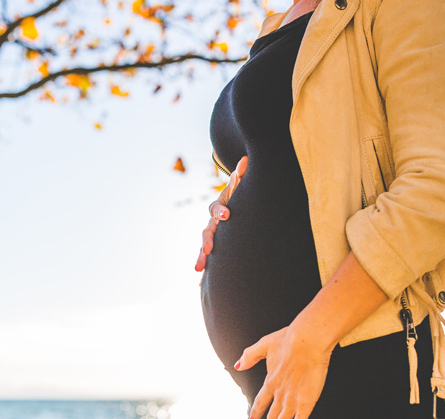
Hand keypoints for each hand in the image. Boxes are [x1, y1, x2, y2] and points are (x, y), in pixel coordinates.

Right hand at [194, 155, 247, 272]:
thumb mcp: (240, 187)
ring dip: (201, 258)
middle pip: (206, 231)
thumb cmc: (239, 197)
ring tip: (198, 270)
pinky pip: (209, 261)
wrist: (232, 208)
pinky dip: (206, 272)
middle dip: (206, 241)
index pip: (217, 208)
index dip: (221, 211)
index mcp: (219, 207)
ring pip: (204, 247)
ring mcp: (212, 236)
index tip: (228, 215)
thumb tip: (246, 158)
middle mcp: (212, 223)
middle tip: (208, 250)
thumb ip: (242, 176)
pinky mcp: (215, 249)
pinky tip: (200, 285)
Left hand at [235, 325, 333, 418]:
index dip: (256, 412)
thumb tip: (238, 365)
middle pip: (273, 414)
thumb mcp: (264, 344)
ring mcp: (293, 398)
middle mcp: (280, 392)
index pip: (260, 402)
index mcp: (271, 381)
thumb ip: (250, 356)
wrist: (308, 341)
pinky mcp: (307, 401)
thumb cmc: (290, 340)